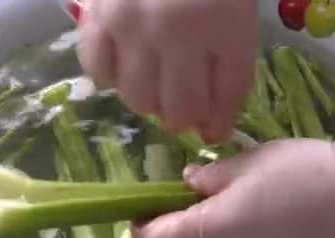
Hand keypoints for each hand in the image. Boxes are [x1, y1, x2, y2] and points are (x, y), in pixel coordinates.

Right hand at [76, 0, 258, 142]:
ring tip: (154, 80)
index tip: (214, 129)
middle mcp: (177, 34)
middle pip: (178, 109)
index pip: (228, 94)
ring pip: (137, 98)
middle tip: (183, 105)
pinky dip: (112, 75)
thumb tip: (214, 115)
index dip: (221, 120)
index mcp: (225, 23)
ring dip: (150, 100)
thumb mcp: (237, 3)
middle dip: (184, 118)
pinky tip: (125, 60)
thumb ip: (232, 55)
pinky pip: (98, 69)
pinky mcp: (96, 18)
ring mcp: (131, 26)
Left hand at [132, 139, 334, 237]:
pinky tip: (248, 206)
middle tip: (181, 189)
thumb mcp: (254, 161)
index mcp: (215, 235)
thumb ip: (212, 175)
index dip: (141, 223)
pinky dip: (224, 234)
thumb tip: (188, 183)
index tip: (142, 199)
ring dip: (198, 229)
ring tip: (217, 191)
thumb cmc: (312, 175)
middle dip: (168, 225)